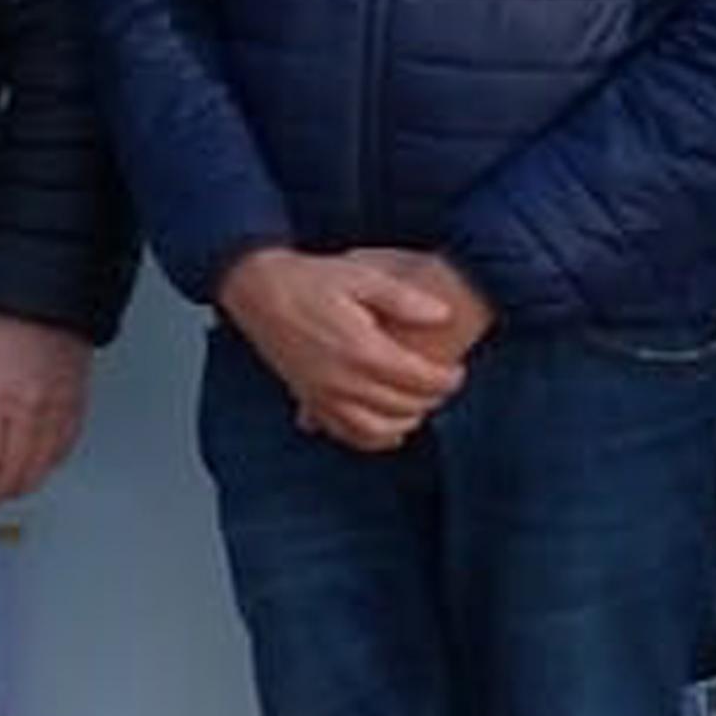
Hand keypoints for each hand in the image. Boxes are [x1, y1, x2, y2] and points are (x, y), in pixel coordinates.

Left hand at [0, 311, 89, 513]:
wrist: (45, 296)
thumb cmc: (1, 321)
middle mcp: (26, 409)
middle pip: (13, 471)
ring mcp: (55, 409)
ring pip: (42, 466)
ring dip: (24, 484)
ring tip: (8, 490)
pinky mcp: (76, 404)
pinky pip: (66, 446)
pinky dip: (51, 463)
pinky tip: (40, 466)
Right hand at [216, 245, 479, 450]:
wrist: (258, 289)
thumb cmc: (309, 279)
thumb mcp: (361, 276)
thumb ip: (404, 299)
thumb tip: (443, 315)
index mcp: (362, 350)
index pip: (420, 380)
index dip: (447, 380)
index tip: (457, 371)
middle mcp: (343, 380)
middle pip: (404, 406)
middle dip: (431, 399)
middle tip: (443, 385)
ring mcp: (323, 394)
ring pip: (377, 429)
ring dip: (405, 422)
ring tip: (418, 405)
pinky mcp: (308, 399)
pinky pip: (344, 434)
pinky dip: (372, 438)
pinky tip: (387, 429)